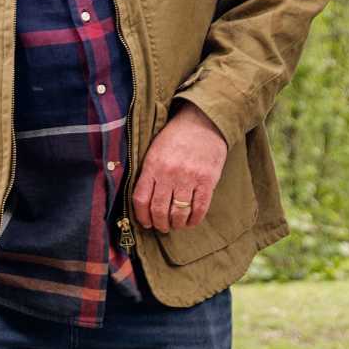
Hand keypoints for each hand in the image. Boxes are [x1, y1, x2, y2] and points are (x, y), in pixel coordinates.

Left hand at [129, 103, 228, 233]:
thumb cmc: (176, 137)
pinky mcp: (207, 180)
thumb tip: (143, 201)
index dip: (142, 216)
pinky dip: (194, 220)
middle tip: (162, 226)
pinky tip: (190, 222)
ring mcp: (189, 178)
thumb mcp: (154, 150)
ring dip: (176, 224)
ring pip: (178, 212)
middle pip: (159, 210)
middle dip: (159, 224)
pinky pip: (199, 208)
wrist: (204, 121)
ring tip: (175, 224)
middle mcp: (169, 173)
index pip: (141, 199)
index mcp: (152, 166)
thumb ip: (149, 173)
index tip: (146, 223)